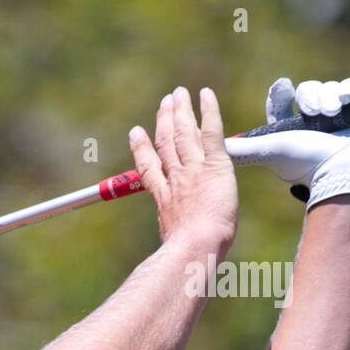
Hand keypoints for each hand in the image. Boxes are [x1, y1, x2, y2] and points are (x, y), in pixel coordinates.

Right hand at [129, 86, 237, 250]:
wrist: (195, 245)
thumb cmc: (188, 253)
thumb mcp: (173, 245)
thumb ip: (174, 238)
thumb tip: (173, 254)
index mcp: (163, 198)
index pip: (149, 167)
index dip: (141, 148)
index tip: (136, 132)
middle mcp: (175, 179)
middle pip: (166, 143)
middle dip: (165, 120)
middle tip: (164, 102)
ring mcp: (193, 170)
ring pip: (185, 133)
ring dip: (181, 111)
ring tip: (178, 94)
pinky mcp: (214, 165)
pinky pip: (210, 132)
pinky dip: (208, 111)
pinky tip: (204, 95)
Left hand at [225, 76, 349, 217]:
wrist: (344, 169)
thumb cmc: (305, 162)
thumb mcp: (270, 150)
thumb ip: (243, 148)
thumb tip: (215, 146)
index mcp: (290, 129)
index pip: (282, 102)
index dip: (281, 93)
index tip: (283, 87)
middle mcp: (312, 122)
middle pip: (306, 91)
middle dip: (308, 96)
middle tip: (311, 112)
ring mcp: (337, 116)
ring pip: (327, 88)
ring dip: (327, 97)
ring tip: (331, 113)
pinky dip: (347, 90)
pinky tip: (345, 101)